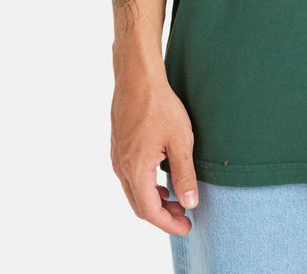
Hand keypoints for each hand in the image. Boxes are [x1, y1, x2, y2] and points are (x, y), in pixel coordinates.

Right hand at [110, 69, 199, 234]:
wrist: (137, 78)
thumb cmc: (160, 106)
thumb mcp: (181, 141)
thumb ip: (185, 175)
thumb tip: (189, 203)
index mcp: (136, 171)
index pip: (150, 211)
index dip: (169, 224)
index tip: (187, 227)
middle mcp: (121, 168)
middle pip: (140, 205)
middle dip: (163, 215)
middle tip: (185, 216)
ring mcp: (117, 157)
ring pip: (134, 191)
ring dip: (154, 200)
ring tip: (177, 199)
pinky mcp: (118, 146)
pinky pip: (130, 176)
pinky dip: (146, 185)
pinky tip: (162, 179)